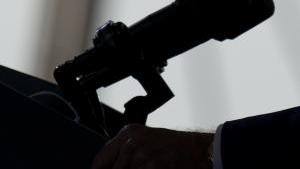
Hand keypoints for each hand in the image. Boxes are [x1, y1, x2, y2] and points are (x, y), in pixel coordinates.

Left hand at [91, 125, 213, 168]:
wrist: (200, 151)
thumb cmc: (175, 148)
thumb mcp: (145, 143)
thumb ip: (124, 155)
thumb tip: (104, 168)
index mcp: (127, 134)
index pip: (99, 162)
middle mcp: (131, 143)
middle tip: (141, 166)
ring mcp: (140, 157)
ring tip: (153, 166)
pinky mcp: (151, 167)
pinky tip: (157, 168)